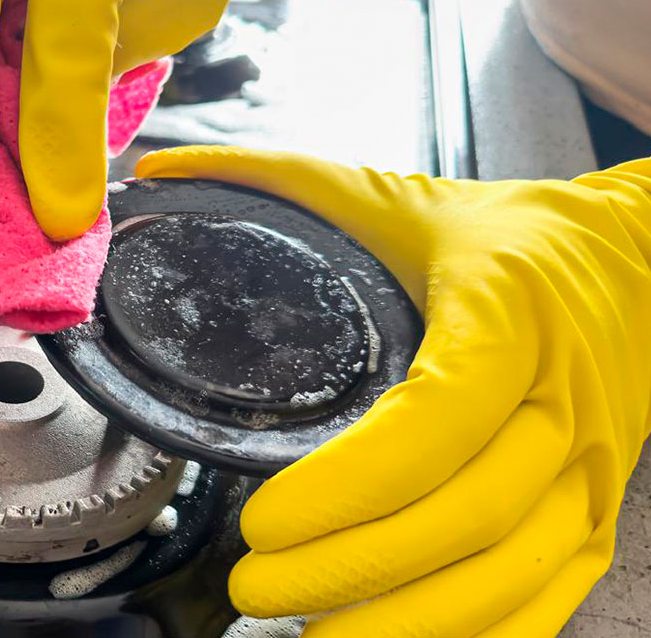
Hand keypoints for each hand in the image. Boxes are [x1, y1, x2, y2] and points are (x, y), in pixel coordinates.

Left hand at [136, 146, 650, 636]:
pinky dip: (477, 637)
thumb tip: (159, 169)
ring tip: (313, 635)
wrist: (644, 261)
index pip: (435, 424)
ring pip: (511, 574)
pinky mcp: (599, 514)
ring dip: (409, 623)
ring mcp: (590, 471)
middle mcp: (562, 403)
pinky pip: (549, 599)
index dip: (349, 488)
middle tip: (255, 587)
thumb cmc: (509, 238)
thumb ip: (276, 180)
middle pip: (466, 516)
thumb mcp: (398, 196)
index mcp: (507, 319)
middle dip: (353, 567)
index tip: (261, 519)